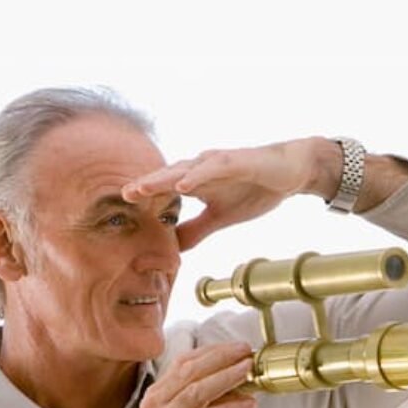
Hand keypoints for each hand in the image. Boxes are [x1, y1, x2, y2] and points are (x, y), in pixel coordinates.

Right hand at [119, 342, 256, 407]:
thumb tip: (241, 389)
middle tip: (247, 351)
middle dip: (222, 358)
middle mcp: (156, 403)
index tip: (237, 347)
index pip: (185, 362)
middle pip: (192, 371)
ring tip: (249, 370)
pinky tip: (248, 405)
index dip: (213, 352)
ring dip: (226, 378)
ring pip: (197, 391)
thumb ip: (211, 405)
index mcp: (158, 394)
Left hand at [122, 137, 337, 249]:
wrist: (290, 171)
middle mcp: (200, 169)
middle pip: (165, 178)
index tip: (118, 214)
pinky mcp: (236, 161)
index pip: (162, 192)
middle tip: (118, 197)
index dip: (142, 201)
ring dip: (161, 179)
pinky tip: (183, 184)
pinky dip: (197, 176)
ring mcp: (217, 163)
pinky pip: (213, 168)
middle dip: (142, 187)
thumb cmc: (255, 188)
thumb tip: (173, 247)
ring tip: (139, 188)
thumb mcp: (222, 217)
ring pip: (183, 170)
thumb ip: (197, 229)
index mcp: (195, 182)